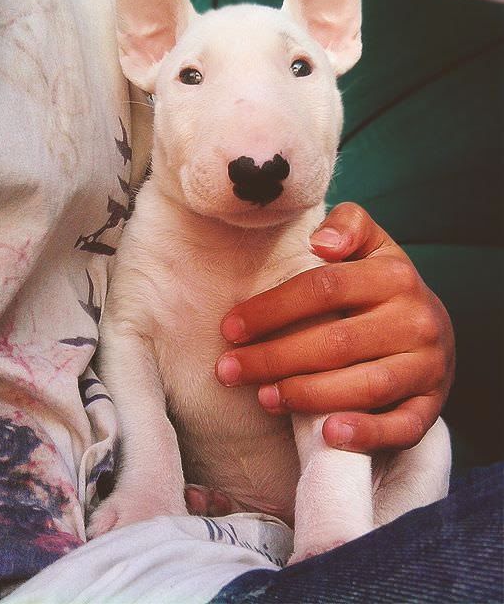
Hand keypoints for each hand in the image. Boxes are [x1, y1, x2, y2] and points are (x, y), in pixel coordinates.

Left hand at [215, 202, 454, 452]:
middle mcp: (416, 321)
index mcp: (395, 275)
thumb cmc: (381, 285)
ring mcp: (427, 367)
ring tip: (263, 397)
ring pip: (366, 386)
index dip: (273, 309)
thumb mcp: (371, 244)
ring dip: (309, 395)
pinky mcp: (430, 406)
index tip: (231, 328)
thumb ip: (347, 226)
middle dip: (275, 358)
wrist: (432, 327)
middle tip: (229, 370)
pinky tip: (327, 435)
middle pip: (337, 342)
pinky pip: (402, 426)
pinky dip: (366, 433)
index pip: (325, 288)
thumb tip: (321, 243)